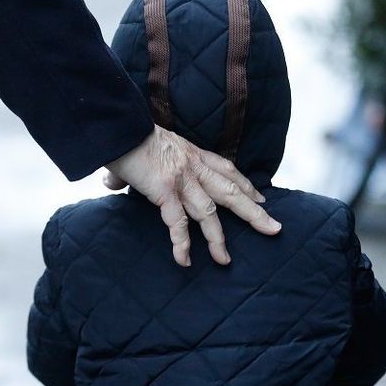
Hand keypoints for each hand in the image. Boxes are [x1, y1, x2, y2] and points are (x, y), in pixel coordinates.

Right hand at [104, 126, 280, 266]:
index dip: (245, 185)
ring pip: (209, 213)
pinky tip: (185, 260)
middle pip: (231, 191)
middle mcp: (193, 166)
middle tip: (274, 228)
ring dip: (218, 239)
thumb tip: (111, 181)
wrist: (119, 124)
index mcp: (192, 153)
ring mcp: (182, 179)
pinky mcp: (165, 190)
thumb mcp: (141, 147)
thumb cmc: (125, 134)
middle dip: (253, 212)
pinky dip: (182, 243)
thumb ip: (134, 169)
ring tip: (225, 260)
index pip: (226, 169)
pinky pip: (178, 223)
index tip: (260, 198)